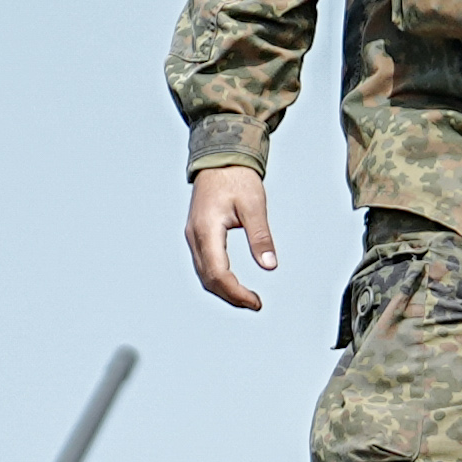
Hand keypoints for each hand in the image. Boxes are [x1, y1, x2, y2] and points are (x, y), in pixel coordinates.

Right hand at [184, 163, 275, 310]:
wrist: (220, 157)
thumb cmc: (237, 178)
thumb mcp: (254, 205)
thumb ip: (260, 237)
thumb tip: (269, 265)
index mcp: (207, 229)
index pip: (218, 273)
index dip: (236, 293)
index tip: (256, 302)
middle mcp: (194, 236)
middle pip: (208, 280)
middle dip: (231, 296)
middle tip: (255, 303)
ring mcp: (192, 236)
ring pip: (204, 275)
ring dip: (224, 291)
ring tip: (247, 298)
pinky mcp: (196, 235)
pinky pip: (204, 265)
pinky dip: (218, 279)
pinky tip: (233, 284)